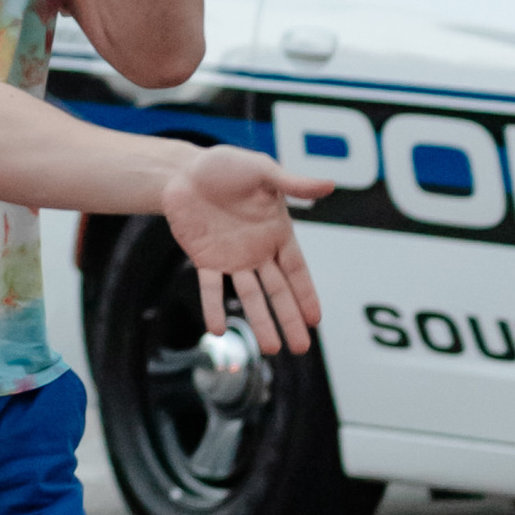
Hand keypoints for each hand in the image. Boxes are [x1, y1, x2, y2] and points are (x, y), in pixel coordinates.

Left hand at [161, 145, 324, 355]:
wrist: (183, 170)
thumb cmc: (226, 166)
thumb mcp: (263, 171)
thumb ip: (293, 184)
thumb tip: (330, 185)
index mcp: (277, 231)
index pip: (297, 270)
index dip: (306, 295)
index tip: (315, 321)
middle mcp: (258, 250)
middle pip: (278, 291)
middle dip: (289, 319)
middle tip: (300, 349)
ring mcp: (232, 258)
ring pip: (250, 296)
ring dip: (260, 322)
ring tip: (270, 349)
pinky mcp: (205, 258)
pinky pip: (212, 287)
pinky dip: (214, 307)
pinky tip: (218, 329)